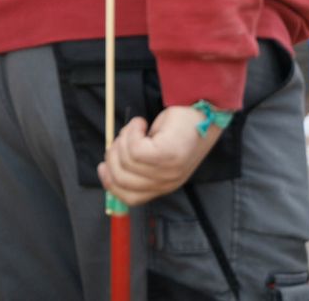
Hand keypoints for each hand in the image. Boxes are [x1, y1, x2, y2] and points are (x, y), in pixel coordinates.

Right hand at [98, 104, 221, 206]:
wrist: (205, 110)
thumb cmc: (181, 127)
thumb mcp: (159, 151)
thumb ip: (140, 164)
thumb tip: (110, 166)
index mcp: (165, 185)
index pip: (131, 198)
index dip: (111, 184)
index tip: (102, 166)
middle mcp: (167, 183)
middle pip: (122, 180)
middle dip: (113, 156)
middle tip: (121, 137)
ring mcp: (168, 171)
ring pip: (126, 161)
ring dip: (124, 139)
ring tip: (136, 126)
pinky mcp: (166, 155)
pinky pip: (134, 149)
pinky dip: (132, 132)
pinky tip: (141, 123)